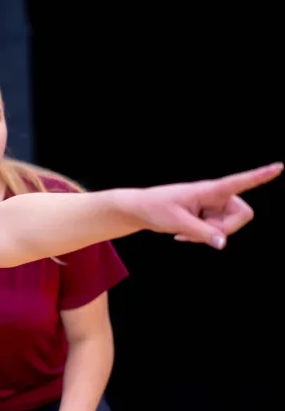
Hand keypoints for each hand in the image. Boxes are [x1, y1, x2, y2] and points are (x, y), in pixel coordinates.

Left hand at [125, 162, 281, 248]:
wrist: (139, 210)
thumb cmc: (155, 209)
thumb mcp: (177, 222)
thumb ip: (201, 232)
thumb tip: (223, 243)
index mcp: (209, 189)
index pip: (238, 182)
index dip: (260, 176)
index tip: (279, 167)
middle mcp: (216, 195)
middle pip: (243, 214)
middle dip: (226, 228)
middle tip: (201, 233)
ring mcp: (213, 206)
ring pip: (229, 226)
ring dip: (211, 234)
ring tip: (186, 231)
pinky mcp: (209, 216)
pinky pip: (218, 232)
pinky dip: (203, 237)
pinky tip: (184, 234)